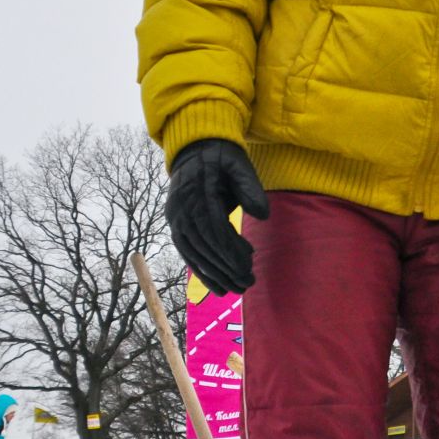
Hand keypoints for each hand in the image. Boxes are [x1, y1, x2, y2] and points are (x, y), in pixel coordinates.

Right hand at [166, 138, 269, 294]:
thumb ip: (250, 187)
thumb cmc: (223, 158)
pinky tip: (218, 286)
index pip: (212, 226)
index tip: (247, 264)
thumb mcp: (240, 165)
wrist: (197, 149)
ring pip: (193, 252)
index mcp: (196, 192)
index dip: (229, 248)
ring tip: (236, 290)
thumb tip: (263, 215)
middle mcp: (180, 208)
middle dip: (224, 267)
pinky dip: (202, 270)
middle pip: (202, 244)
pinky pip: (187, 252)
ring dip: (214, 274)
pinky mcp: (177, 224)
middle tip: (248, 283)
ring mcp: (175, 217)